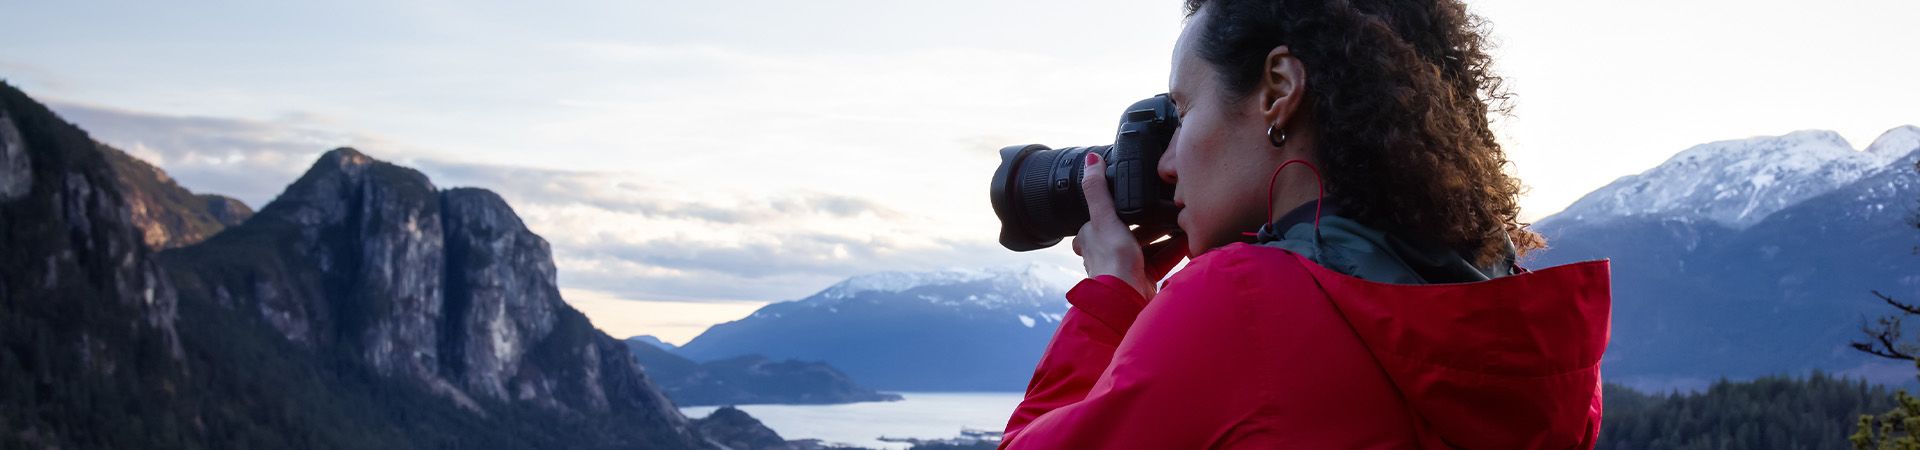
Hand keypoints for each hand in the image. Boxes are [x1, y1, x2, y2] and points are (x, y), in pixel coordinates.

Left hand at [1071, 152, 1188, 300]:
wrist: (1126, 301)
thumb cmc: (1112, 263)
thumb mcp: (1104, 219)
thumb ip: (1098, 190)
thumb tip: (1091, 161)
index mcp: (1091, 236)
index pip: (1108, 213)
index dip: (1126, 203)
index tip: (1146, 194)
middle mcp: (1107, 251)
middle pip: (1133, 229)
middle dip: (1153, 220)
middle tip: (1172, 206)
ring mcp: (1126, 266)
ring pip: (1150, 243)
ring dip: (1167, 233)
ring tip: (1184, 221)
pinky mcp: (1143, 278)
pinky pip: (1162, 259)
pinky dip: (1174, 250)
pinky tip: (1188, 241)